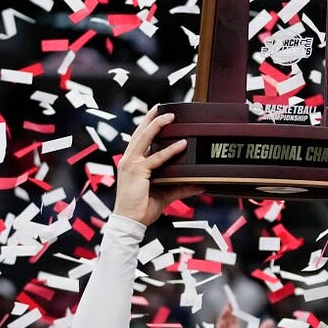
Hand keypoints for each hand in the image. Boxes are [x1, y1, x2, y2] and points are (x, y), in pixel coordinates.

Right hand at [112, 108, 201, 226]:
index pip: (139, 140)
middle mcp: (129, 160)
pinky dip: (170, 151)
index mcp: (131, 163)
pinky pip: (156, 158)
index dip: (147, 126)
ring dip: (158, 125)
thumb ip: (181, 187)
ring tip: (171, 117)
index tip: (156, 115)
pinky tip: (181, 144)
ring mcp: (131, 164)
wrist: (130, 221)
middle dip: (150, 118)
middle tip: (161, 107)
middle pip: (139, 133)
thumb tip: (199, 184)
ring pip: (145, 139)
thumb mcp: (165, 194)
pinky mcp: (137, 171)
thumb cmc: (142, 207)